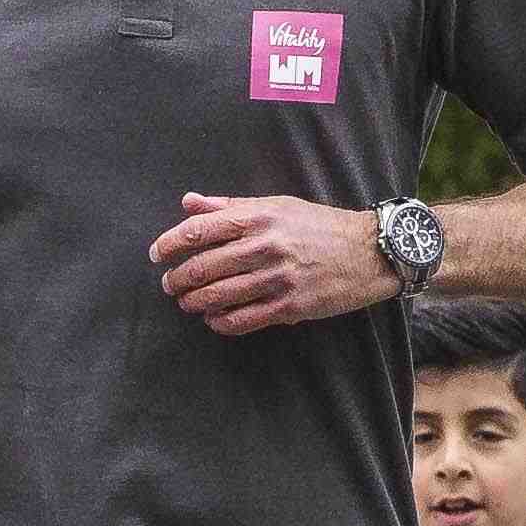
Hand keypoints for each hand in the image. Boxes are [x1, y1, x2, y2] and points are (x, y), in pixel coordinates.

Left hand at [152, 193, 401, 336]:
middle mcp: (264, 246)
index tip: (157, 254)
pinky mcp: (289, 306)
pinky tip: (213, 319)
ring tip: (187, 303)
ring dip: (194, 303)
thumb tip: (189, 203)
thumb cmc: (318, 226)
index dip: (170, 244)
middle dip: (177, 279)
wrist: (368, 251)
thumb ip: (230, 205)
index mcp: (258, 217)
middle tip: (170, 285)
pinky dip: (220, 322)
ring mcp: (276, 279)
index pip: (200, 230)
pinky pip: (242, 320)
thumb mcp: (276, 205)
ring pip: (218, 296)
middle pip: (203, 267)